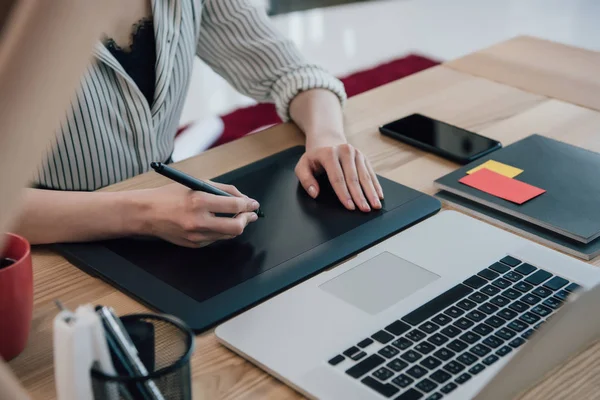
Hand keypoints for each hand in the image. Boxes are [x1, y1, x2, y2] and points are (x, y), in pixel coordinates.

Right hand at [137, 182, 259, 247]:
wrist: (146, 213)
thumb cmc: (170, 196)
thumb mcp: (196, 184)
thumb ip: (222, 190)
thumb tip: (243, 197)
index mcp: (199, 201)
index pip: (234, 206)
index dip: (248, 205)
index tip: (254, 204)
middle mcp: (199, 221)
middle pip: (236, 227)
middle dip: (247, 219)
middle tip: (250, 214)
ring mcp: (196, 236)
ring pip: (228, 235)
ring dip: (236, 225)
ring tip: (236, 216)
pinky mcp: (195, 245)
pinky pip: (216, 239)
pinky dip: (221, 231)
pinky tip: (218, 222)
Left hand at [295, 140, 383, 211]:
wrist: (327, 141)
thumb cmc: (315, 158)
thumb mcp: (303, 166)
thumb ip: (305, 180)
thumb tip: (314, 192)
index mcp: (329, 154)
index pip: (337, 177)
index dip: (344, 193)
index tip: (349, 206)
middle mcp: (345, 151)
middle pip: (353, 178)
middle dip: (360, 196)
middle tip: (365, 209)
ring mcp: (357, 153)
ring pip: (365, 176)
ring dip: (371, 192)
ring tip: (375, 205)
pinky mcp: (364, 157)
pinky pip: (371, 173)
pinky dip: (376, 185)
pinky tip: (379, 196)